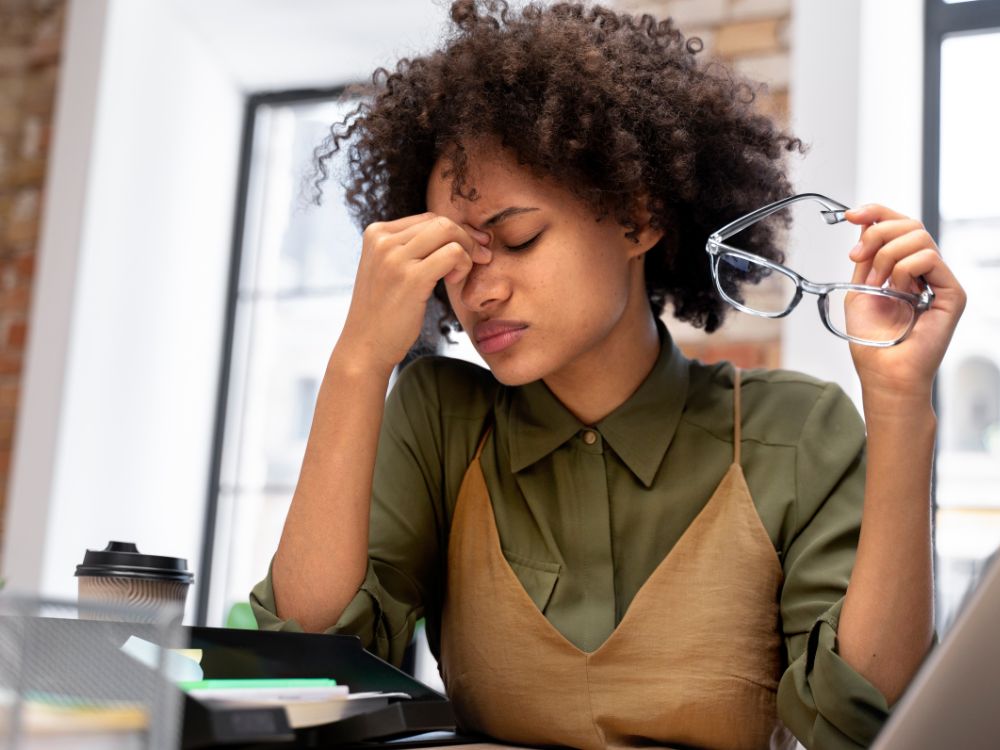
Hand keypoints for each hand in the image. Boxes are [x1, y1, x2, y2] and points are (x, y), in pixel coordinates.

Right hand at [338, 213, 491, 373]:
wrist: (366, 346)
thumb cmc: (384, 312)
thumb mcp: (389, 270)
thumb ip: (411, 248)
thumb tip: (455, 230)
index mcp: (376, 233)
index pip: (427, 218)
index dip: (455, 231)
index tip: (472, 248)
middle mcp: (383, 240)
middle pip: (440, 222)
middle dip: (467, 238)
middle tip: (481, 257)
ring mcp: (395, 257)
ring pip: (449, 232)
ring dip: (468, 251)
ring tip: (460, 275)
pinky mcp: (411, 277)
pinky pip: (453, 253)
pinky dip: (463, 264)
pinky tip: (454, 281)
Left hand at [844, 204, 965, 404]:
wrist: (883, 372)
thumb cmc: (872, 341)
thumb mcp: (859, 289)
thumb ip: (866, 257)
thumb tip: (865, 223)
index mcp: (904, 268)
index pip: (899, 225)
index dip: (876, 213)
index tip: (850, 215)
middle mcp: (924, 271)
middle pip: (910, 224)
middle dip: (877, 233)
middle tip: (856, 257)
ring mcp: (939, 280)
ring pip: (919, 236)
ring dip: (887, 256)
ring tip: (876, 284)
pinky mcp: (952, 293)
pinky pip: (929, 258)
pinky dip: (904, 269)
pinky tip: (896, 289)